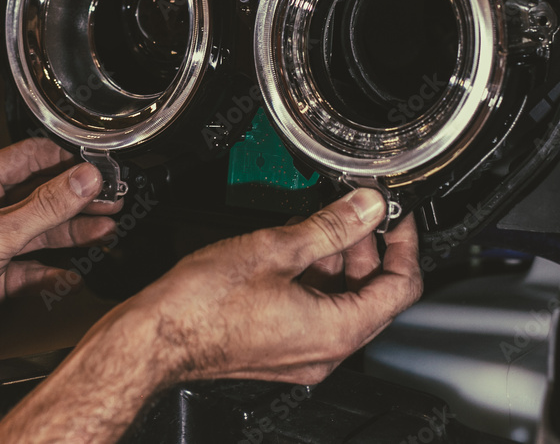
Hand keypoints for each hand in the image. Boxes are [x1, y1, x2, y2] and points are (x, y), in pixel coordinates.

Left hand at [0, 138, 118, 392]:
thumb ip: (48, 205)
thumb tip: (84, 178)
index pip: (32, 158)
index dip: (69, 160)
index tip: (101, 166)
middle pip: (41, 195)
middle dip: (78, 198)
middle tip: (112, 198)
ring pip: (40, 231)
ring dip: (73, 231)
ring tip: (106, 226)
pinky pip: (31, 268)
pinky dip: (54, 270)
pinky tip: (74, 271)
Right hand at [0, 187, 421, 442]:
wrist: (154, 338)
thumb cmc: (201, 304)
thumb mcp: (276, 248)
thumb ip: (332, 225)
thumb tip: (368, 206)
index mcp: (336, 331)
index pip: (400, 288)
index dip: (405, 244)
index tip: (397, 216)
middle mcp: (326, 351)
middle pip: (373, 294)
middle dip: (369, 247)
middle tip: (358, 209)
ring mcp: (303, 353)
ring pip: (342, 300)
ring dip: (340, 259)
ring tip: (321, 222)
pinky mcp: (280, 347)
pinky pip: (316, 310)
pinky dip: (315, 277)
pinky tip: (297, 247)